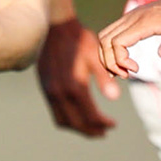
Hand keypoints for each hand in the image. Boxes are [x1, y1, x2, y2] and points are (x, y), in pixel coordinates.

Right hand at [37, 16, 119, 137]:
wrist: (55, 28)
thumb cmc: (80, 40)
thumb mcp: (97, 56)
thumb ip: (104, 78)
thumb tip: (115, 98)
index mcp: (74, 86)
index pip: (90, 116)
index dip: (103, 124)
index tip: (113, 125)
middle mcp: (59, 93)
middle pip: (76, 123)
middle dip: (91, 131)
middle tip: (104, 132)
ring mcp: (50, 92)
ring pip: (63, 121)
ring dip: (78, 127)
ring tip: (92, 128)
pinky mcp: (45, 88)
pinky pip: (55, 111)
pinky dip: (68, 119)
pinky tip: (78, 114)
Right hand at [97, 0, 160, 77]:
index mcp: (144, 22)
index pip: (117, 42)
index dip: (120, 60)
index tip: (135, 70)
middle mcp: (132, 18)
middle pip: (104, 40)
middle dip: (109, 61)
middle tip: (124, 75)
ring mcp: (129, 18)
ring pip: (104, 36)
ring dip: (106, 55)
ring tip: (119, 71)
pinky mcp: (131, 19)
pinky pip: (111, 33)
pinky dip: (110, 48)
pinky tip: (120, 60)